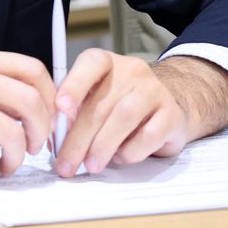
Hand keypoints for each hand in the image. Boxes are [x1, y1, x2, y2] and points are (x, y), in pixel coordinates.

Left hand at [51, 51, 227, 176]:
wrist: (168, 105)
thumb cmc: (119, 103)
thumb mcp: (94, 99)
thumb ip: (74, 111)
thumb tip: (54, 136)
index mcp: (106, 62)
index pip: (90, 64)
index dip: (74, 85)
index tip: (60, 107)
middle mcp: (131, 71)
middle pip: (101, 104)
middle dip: (78, 138)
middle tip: (66, 163)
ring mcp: (155, 91)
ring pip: (124, 118)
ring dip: (102, 146)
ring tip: (91, 165)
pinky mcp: (172, 115)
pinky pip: (149, 136)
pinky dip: (130, 151)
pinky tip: (119, 158)